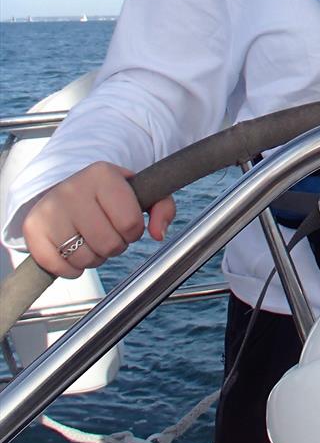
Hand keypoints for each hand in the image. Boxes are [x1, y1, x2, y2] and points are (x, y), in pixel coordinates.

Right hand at [21, 161, 175, 278]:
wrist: (64, 190)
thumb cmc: (107, 196)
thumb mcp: (139, 192)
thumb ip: (162, 208)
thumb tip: (159, 233)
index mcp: (102, 174)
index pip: (131, 223)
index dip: (133, 231)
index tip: (126, 223)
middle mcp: (73, 188)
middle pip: (109, 244)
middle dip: (114, 245)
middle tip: (107, 232)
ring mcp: (49, 208)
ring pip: (85, 259)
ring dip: (93, 257)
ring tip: (89, 238)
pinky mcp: (33, 229)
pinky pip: (59, 267)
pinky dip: (70, 269)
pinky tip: (72, 250)